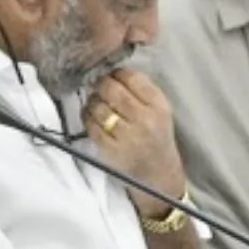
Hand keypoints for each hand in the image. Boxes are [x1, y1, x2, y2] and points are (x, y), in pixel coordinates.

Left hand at [82, 68, 185, 218]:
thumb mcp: (160, 112)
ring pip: (98, 106)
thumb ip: (142, 91)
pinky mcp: (110, 150)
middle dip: (101, 84)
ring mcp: (126, 136)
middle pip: (111, 89)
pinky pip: (91, 126)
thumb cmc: (157, 138)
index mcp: (158, 106)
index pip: (132, 77)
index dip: (117, 73)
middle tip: (99, 86)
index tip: (112, 76)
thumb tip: (113, 72)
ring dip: (92, 101)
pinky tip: (92, 117)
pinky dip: (88, 118)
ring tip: (96, 103)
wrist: (157, 175)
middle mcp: (144, 120)